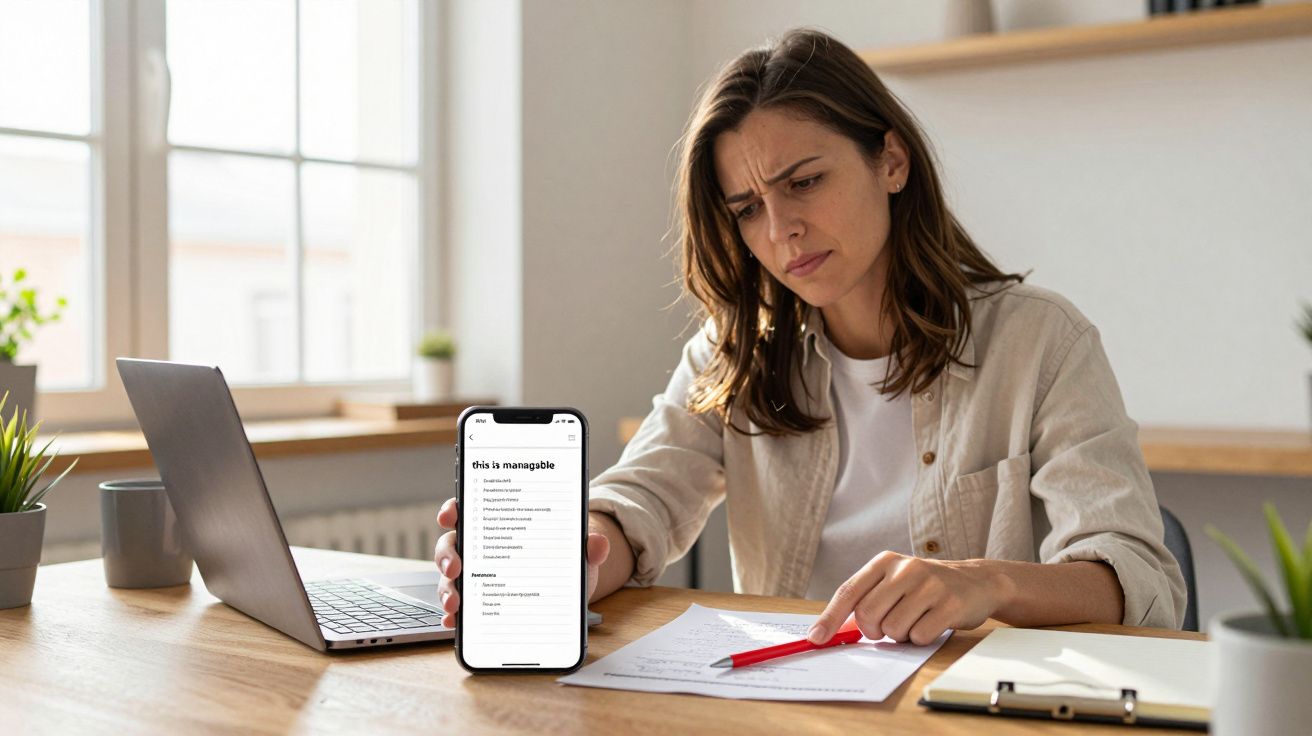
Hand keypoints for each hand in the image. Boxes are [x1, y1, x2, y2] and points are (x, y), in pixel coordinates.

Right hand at [433, 497, 610, 627]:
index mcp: (499, 524)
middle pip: (452, 545)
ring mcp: (478, 576)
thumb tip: (598, 545)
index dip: (453, 509)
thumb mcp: (577, 550)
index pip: (468, 510)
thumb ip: (588, 546)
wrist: (569, 585)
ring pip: (450, 578)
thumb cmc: (564, 558)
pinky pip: (460, 608)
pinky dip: (454, 616)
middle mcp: (481, 548)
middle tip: (455, 568)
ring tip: (456, 604)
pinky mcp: (481, 602)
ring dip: (447, 590)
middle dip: (447, 556)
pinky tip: (455, 623)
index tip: (449, 515)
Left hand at [808, 551, 1012, 645]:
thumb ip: (866, 599)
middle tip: (889, 626)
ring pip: (893, 629)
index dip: (829, 618)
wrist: (977, 581)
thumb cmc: (926, 587)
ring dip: (901, 634)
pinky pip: (919, 636)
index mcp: (885, 561)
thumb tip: (829, 630)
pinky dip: (921, 639)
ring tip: (916, 619)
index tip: (815, 639)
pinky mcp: (949, 604)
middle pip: (867, 615)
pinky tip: (933, 623)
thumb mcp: (894, 582)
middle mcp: (905, 568)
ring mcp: (929, 585)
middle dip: (874, 630)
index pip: (848, 592)